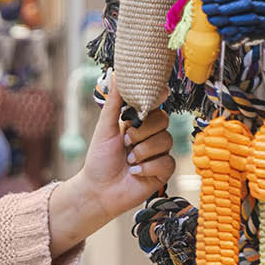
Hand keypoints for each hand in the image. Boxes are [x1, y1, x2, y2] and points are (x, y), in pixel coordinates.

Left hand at [76, 78, 176, 221]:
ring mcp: (159, 153)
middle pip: (163, 120)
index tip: (157, 95)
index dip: (156, 100)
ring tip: (127, 161)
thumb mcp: (105, 128)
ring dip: (142, 152)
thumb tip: (117, 72)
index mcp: (138, 122)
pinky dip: (148, 168)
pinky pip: (166, 162)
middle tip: (126, 141)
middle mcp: (151, 135)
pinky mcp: (163, 172)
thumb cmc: (99, 160)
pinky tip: (134, 173)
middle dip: (142, 132)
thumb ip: (114, 102)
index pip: (155, 104)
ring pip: (165, 141)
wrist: (98, 191)